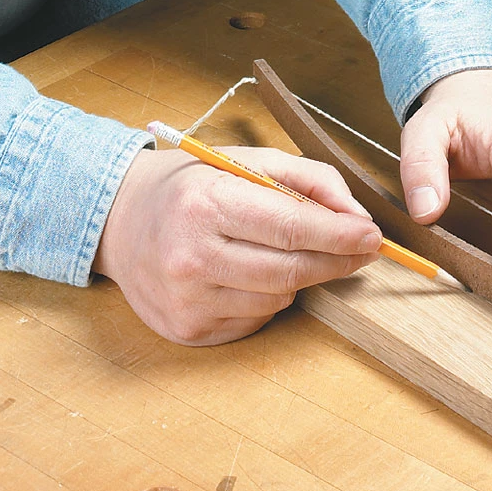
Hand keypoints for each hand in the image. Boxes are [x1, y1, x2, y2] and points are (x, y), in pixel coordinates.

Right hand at [93, 147, 380, 344]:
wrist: (119, 221)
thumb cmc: (192, 186)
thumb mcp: (247, 161)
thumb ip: (309, 180)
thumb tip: (356, 217)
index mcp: (205, 203)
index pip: (292, 228)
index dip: (341, 236)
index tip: (373, 237)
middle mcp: (191, 256)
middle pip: (292, 271)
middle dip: (336, 261)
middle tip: (361, 251)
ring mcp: (187, 299)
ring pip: (278, 300)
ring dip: (298, 279)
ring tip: (281, 253)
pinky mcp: (188, 329)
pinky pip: (255, 319)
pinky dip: (268, 299)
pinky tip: (248, 275)